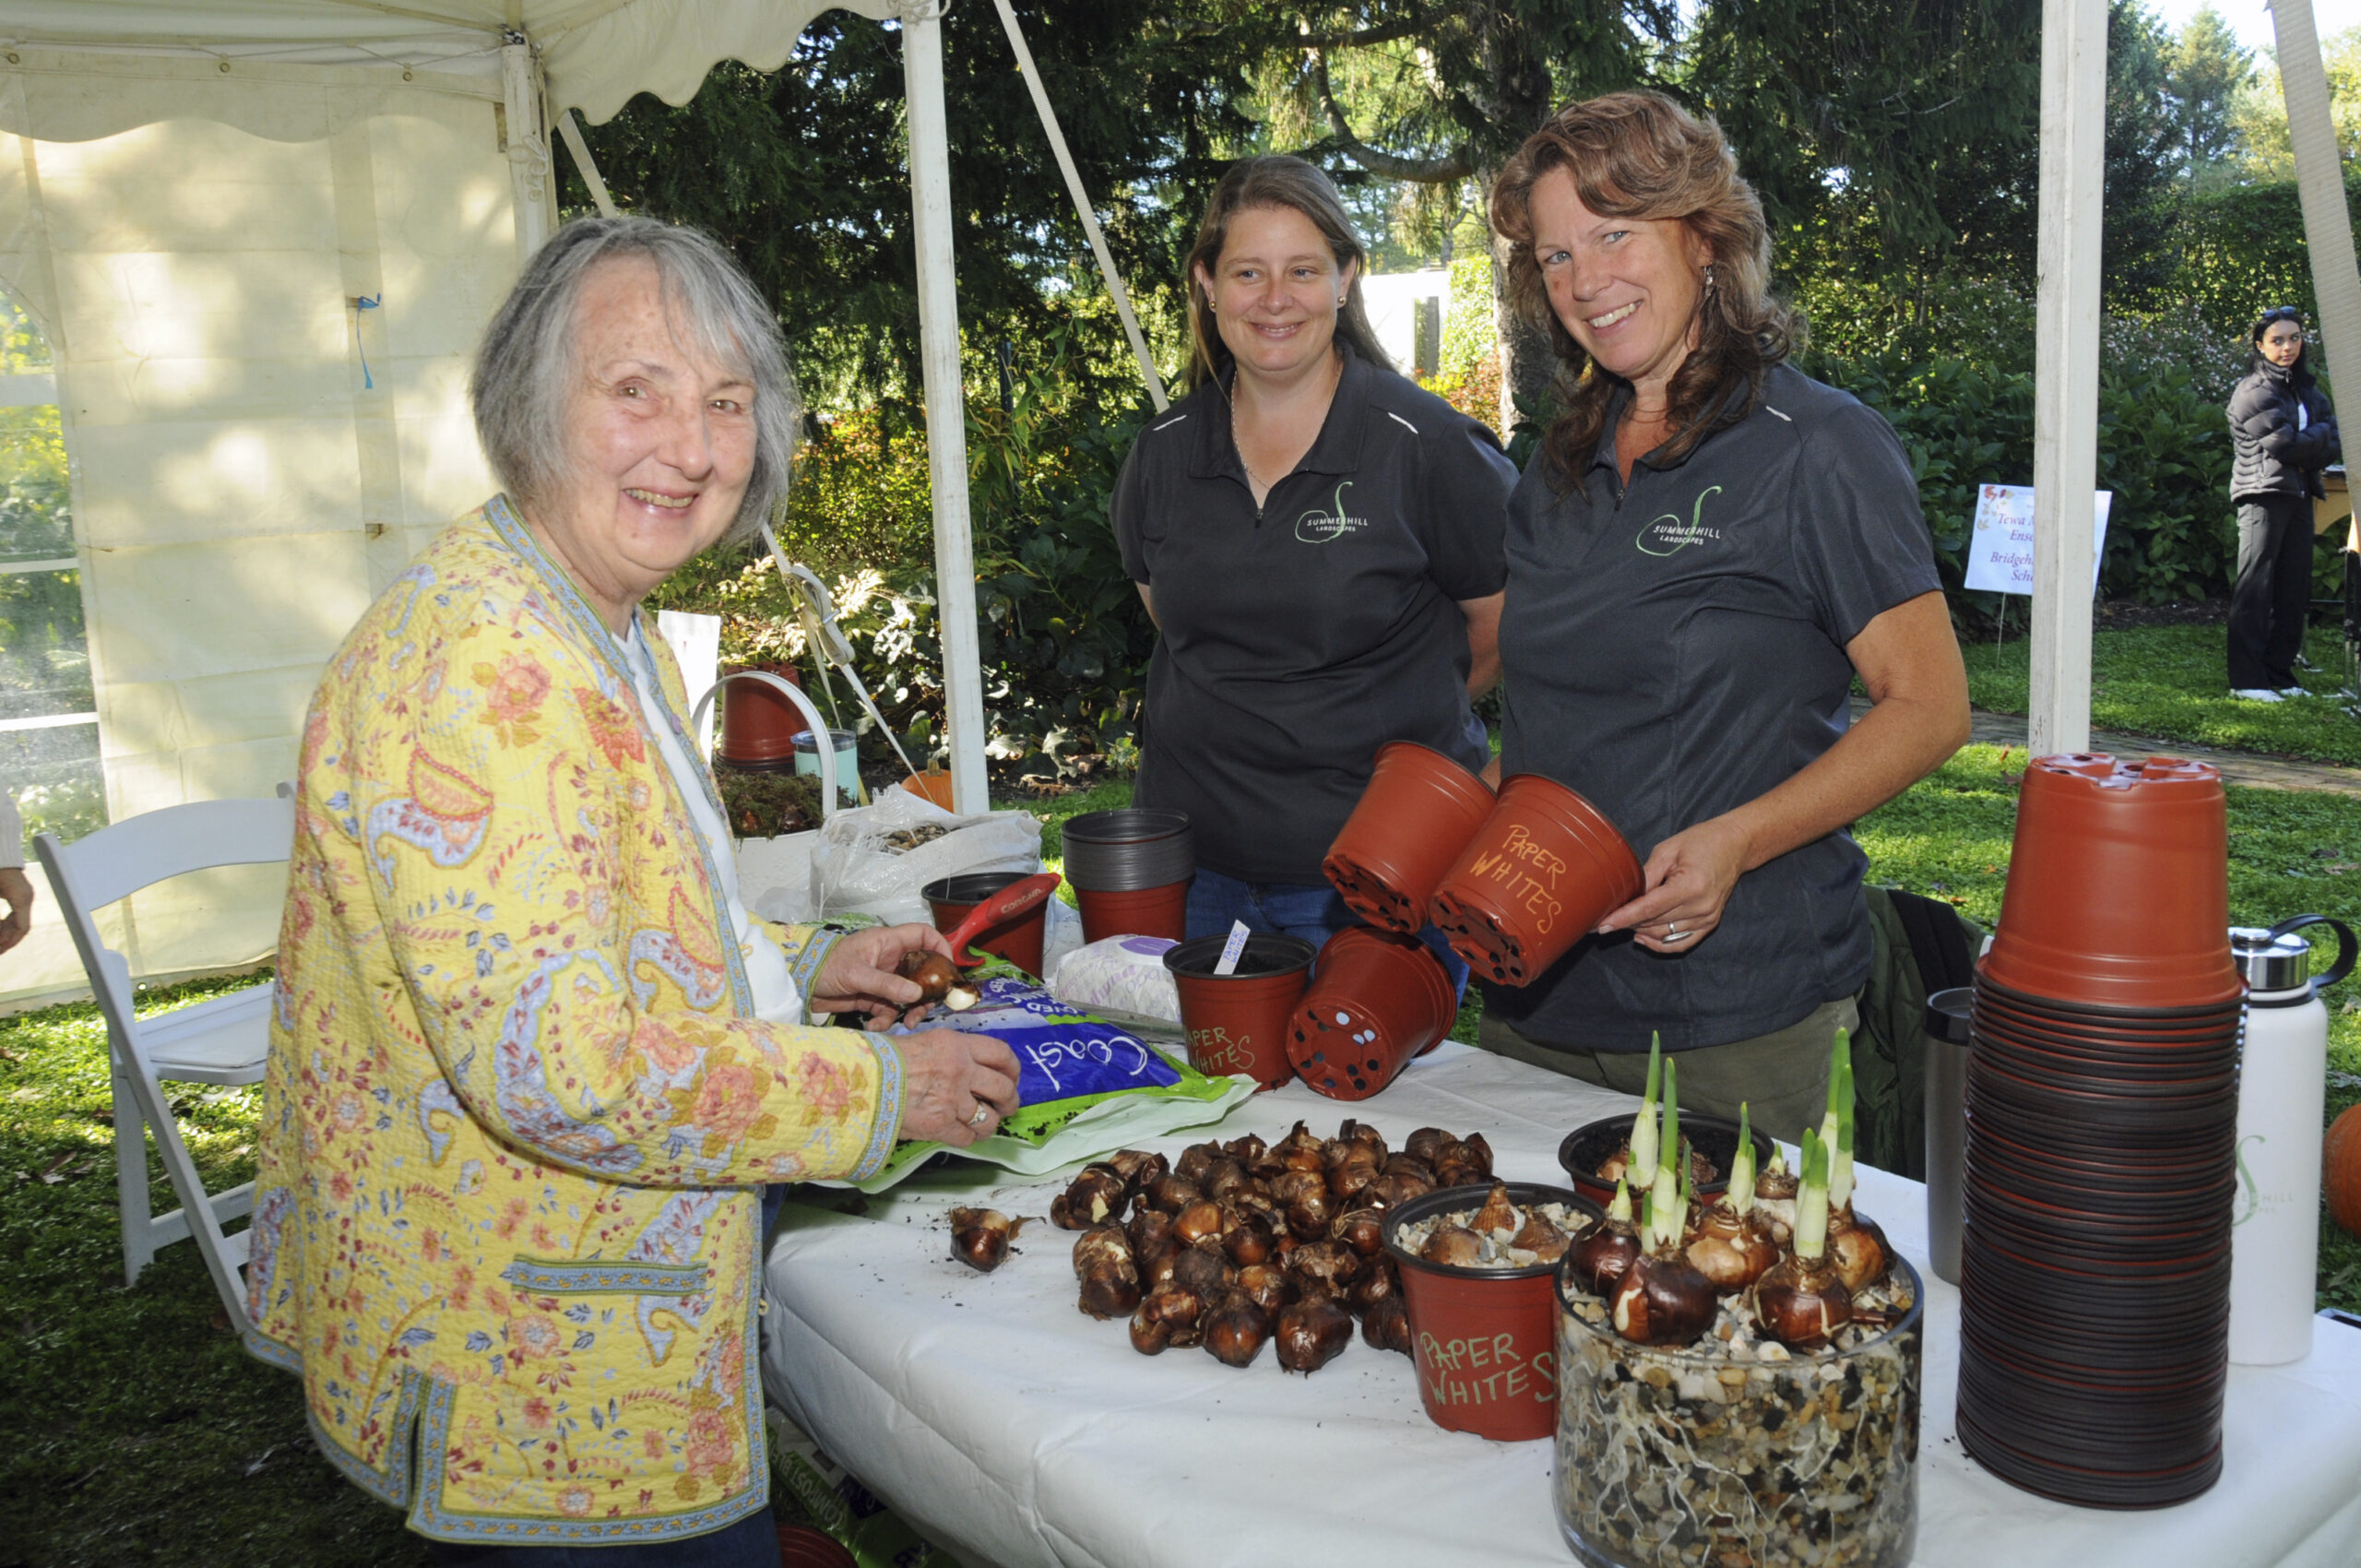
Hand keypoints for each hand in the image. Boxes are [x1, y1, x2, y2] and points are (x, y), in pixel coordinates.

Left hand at [0, 867, 31, 955]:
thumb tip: (0, 935)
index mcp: (21, 898)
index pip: (22, 927)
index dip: (10, 941)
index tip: (0, 950)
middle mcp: (27, 897)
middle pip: (22, 925)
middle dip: (7, 939)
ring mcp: (25, 894)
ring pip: (19, 920)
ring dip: (6, 931)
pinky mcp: (20, 892)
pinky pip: (17, 912)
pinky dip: (7, 922)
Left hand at [807, 923, 956, 1027]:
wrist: (798, 986)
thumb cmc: (825, 967)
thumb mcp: (857, 973)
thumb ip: (886, 984)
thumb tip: (917, 994)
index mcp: (888, 942)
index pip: (923, 936)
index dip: (940, 947)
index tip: (948, 969)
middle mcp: (889, 959)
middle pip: (922, 971)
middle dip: (927, 991)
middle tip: (927, 1008)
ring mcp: (882, 979)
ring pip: (908, 994)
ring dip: (909, 1010)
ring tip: (907, 1024)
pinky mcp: (872, 998)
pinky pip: (889, 1009)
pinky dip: (885, 1020)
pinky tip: (874, 1026)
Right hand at [895, 1028, 1021, 1145]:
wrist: (858, 1083)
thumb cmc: (883, 1060)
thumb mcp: (923, 1042)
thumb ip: (949, 1053)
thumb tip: (969, 1065)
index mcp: (956, 1045)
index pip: (1002, 1054)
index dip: (1013, 1069)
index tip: (1013, 1077)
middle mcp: (960, 1070)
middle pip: (1003, 1089)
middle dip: (1010, 1101)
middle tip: (1007, 1106)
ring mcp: (952, 1100)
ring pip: (989, 1119)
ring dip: (990, 1124)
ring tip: (984, 1124)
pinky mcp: (940, 1126)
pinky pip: (968, 1137)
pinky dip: (969, 1138)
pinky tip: (962, 1134)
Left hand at [1595, 816, 1750, 954]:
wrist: (1735, 845)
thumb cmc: (1702, 841)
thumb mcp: (1668, 849)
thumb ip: (1647, 874)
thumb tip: (1626, 895)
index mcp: (1690, 886)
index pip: (1649, 909)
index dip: (1623, 918)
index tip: (1602, 925)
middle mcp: (1701, 907)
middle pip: (1654, 923)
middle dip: (1627, 922)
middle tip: (1605, 917)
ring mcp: (1707, 918)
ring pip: (1664, 935)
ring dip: (1640, 931)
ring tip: (1622, 922)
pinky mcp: (1710, 923)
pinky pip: (1681, 943)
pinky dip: (1660, 944)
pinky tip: (1642, 937)